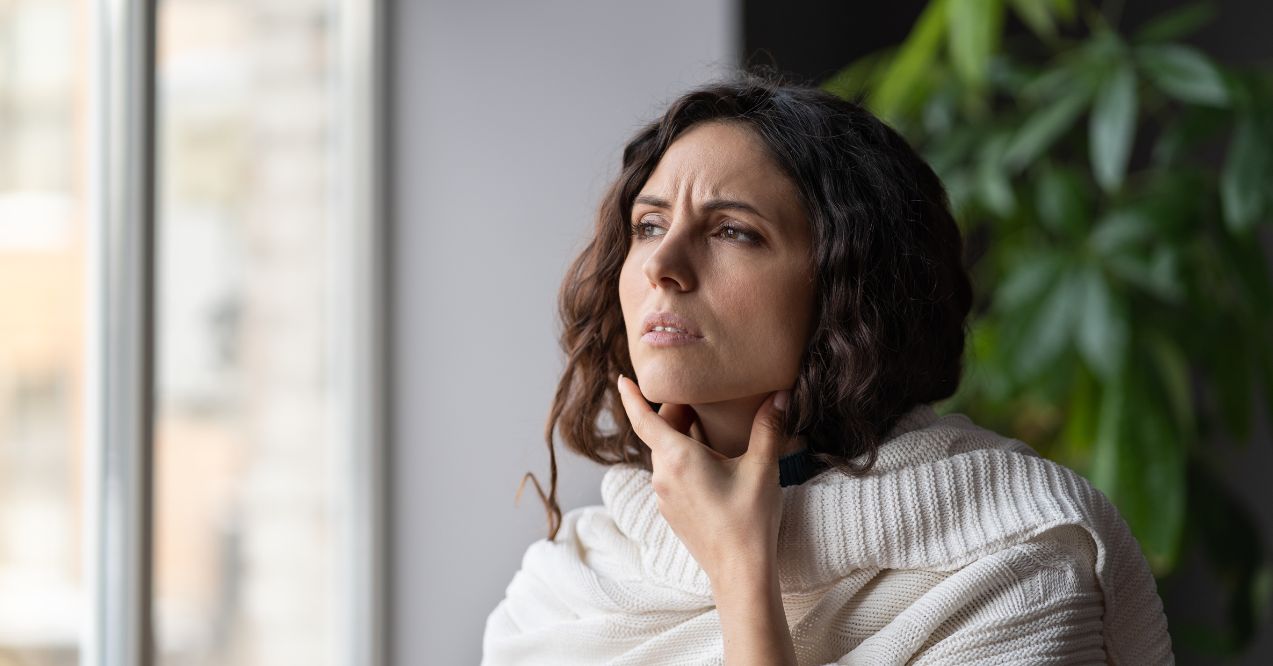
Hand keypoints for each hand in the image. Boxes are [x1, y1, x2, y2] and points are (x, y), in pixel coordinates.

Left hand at [615, 374, 794, 583]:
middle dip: (676, 413)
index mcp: (677, 458)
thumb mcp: (762, 467)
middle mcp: (662, 475)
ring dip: (681, 438)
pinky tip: (710, 463)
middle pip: (659, 433)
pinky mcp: (671, 511)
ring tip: (709, 430)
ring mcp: (663, 496)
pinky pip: (671, 475)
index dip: (632, 397)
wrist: (739, 572)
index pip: (644, 419)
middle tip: (701, 400)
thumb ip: (769, 427)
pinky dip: (683, 460)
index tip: (622, 379)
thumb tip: (780, 395)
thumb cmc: (750, 520)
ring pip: (666, 455)